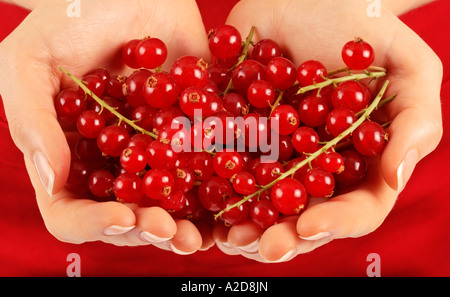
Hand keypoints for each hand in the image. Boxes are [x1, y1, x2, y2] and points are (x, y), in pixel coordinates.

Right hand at [0, 0, 213, 252]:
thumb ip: (33, 122)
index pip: (72, 211)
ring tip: (200, 234)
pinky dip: (219, 191)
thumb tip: (49, 181)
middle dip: (148, 231)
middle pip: (127, 218)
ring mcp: (156, 152)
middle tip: (171, 232)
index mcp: (71, 157)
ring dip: (187, 226)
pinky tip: (231, 206)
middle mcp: (114, 163)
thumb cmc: (66, 20)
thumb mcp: (28, 64)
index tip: (124, 216)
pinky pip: (207, 169)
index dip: (95, 223)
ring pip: (170, 204)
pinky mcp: (192, 133)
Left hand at [215, 0, 442, 261]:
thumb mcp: (408, 68)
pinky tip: (198, 198)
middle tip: (263, 247)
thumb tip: (397, 178)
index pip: (354, 208)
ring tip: (227, 236)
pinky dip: (210, 183)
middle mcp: (312, 167)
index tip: (309, 226)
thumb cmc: (365, 30)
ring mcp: (272, 153)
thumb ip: (415, 122)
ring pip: (258, 200)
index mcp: (356, 163)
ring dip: (243, 222)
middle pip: (301, 215)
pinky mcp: (237, 131)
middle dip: (282, 236)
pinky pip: (221, 163)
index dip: (334, 223)